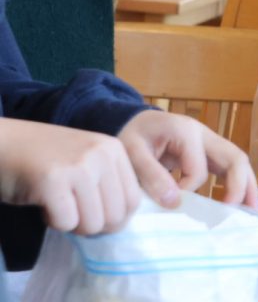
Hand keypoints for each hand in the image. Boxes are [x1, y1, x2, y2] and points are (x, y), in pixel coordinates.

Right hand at [0, 118, 139, 234]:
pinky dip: (53, 222)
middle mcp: (101, 155)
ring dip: (73, 224)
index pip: (133, 201)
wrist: (3, 144)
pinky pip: (67, 223)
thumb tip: (121, 223)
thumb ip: (107, 183)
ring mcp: (78, 166)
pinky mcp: (53, 181)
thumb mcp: (86, 160)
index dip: (113, 219)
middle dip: (92, 225)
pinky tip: (43, 204)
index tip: (92, 214)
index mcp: (114, 149)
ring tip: (57, 205)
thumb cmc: (44, 158)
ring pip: (93, 224)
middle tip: (71, 212)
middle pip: (115, 216)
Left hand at [118, 110, 257, 209]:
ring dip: (247, 187)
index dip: (188, 191)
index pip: (198, 169)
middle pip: (235, 158)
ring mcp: (211, 142)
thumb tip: (175, 202)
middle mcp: (206, 134)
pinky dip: (238, 185)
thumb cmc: (132, 135)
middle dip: (240, 186)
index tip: (171, 203)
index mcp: (187, 132)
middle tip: (237, 214)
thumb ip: (152, 175)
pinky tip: (240, 204)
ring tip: (251, 212)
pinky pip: (230, 168)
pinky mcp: (210, 152)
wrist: (135, 122)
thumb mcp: (132, 153)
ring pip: (238, 163)